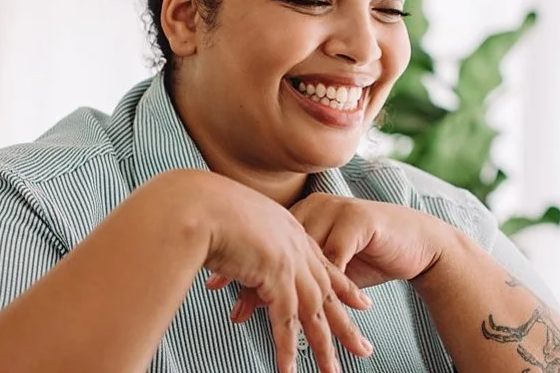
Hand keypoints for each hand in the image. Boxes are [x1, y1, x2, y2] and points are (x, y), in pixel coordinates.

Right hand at [169, 171, 373, 372]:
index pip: (322, 263)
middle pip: (327, 292)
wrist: (196, 203)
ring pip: (313, 312)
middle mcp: (295, 246)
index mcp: (288, 229)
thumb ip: (241, 239)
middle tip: (363, 348)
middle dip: (345, 324)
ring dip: (323, 347)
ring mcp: (288, 262)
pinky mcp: (276, 277)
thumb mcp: (232, 221)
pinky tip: (289, 369)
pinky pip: (285, 320)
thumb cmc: (201, 208)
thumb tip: (231, 252)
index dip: (343, 286)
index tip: (361, 303)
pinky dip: (287, 348)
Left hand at [224, 193, 456, 319]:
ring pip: (303, 254)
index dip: (240, 262)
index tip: (215, 284)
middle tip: (230, 302)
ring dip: (286, 287)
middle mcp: (316, 208)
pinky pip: (335, 257)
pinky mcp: (359, 222)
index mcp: (303, 213)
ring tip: (266, 312)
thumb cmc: (369, 254)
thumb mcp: (326, 264)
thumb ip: (294, 273)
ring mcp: (337, 212)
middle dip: (254, 277)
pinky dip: (322, 284)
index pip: (265, 239)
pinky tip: (309, 303)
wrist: (417, 242)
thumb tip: (252, 295)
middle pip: (279, 246)